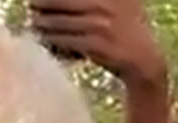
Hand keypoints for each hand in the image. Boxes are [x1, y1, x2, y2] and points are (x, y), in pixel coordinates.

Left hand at [27, 0, 166, 84]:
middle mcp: (106, 5)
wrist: (145, 61)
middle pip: (61, 1)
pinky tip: (46, 40)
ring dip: (43, 23)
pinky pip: (66, 40)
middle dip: (43, 3)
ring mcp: (101, 25)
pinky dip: (53, 40)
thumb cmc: (127, 31)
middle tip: (32, 6)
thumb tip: (61, 1)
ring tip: (35, 24)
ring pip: (60, 21)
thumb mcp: (122, 4)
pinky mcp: (96, 45)